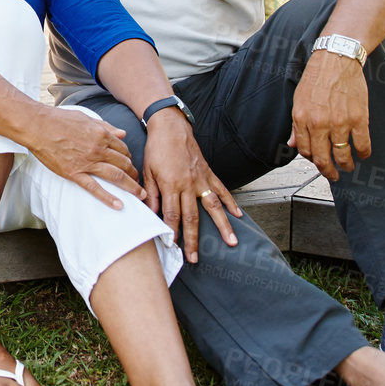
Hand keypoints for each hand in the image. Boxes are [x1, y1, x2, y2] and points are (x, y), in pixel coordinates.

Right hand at [26, 106, 144, 210]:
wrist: (37, 126)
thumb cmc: (59, 119)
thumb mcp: (86, 118)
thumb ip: (106, 126)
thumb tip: (122, 134)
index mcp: (101, 134)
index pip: (123, 149)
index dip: (129, 158)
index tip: (130, 164)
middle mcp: (98, 149)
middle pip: (124, 164)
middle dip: (134, 173)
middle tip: (138, 181)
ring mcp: (87, 162)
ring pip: (115, 176)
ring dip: (130, 186)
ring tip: (139, 195)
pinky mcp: (74, 173)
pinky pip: (94, 188)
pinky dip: (108, 198)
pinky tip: (119, 205)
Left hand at [141, 111, 238, 261]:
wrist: (170, 127)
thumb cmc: (156, 149)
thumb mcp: (147, 171)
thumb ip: (150, 193)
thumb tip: (150, 214)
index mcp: (170, 184)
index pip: (172, 214)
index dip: (172, 232)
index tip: (173, 247)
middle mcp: (188, 184)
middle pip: (192, 217)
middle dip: (193, 239)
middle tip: (195, 258)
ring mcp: (201, 179)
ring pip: (213, 207)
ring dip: (222, 226)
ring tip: (231, 242)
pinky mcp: (208, 173)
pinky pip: (221, 190)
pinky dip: (230, 203)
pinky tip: (237, 215)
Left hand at [288, 49, 372, 179]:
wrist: (336, 59)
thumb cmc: (317, 78)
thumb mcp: (299, 100)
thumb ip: (296, 125)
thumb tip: (293, 146)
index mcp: (302, 119)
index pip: (306, 151)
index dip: (313, 160)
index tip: (319, 162)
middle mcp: (319, 123)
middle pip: (323, 159)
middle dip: (328, 172)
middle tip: (333, 175)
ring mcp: (340, 122)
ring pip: (343, 155)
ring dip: (346, 165)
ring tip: (348, 166)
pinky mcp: (359, 118)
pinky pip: (362, 145)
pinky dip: (364, 153)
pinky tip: (363, 154)